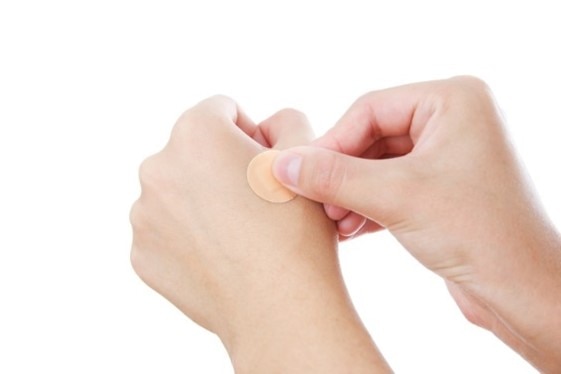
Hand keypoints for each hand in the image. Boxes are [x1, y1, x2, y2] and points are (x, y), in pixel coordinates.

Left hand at [130, 96, 389, 372]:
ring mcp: (143, 215)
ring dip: (202, 201)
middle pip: (193, 152)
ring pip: (177, 193)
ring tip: (238, 234)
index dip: (250, 134)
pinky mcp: (141, 254)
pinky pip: (166, 231)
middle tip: (254, 202)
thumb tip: (263, 127)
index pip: (222, 111)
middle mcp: (157, 167)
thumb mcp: (305, 156)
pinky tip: (219, 256)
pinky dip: (188, 236)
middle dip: (221, 167)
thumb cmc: (295, 231)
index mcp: (195, 132)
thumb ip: (286, 119)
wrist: (279, 308)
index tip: (265, 166)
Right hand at [272, 77, 560, 370]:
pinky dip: (368, 205)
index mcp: (454, 101)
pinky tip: (349, 229)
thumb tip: (281, 164)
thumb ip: (334, 177)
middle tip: (318, 202)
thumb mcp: (396, 198)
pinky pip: (392, 185)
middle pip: (372, 137)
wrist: (522, 291)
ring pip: (379, 164)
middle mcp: (454, 121)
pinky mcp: (442, 187)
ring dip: (352, 192)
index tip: (302, 172)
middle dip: (343, 174)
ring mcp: (449, 154)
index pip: (370, 109)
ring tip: (333, 220)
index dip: (333, 142)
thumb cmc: (479, 233)